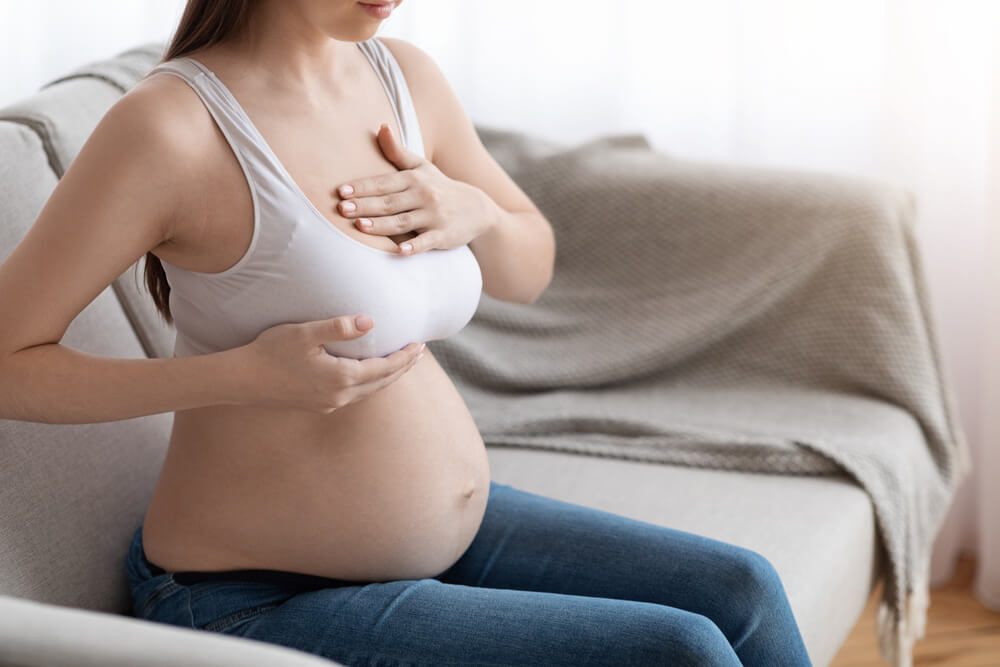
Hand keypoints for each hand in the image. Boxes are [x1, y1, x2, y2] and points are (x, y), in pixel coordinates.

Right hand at [239, 314, 424, 413]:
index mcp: (341, 378)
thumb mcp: (305, 334)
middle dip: (402, 368)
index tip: (420, 345)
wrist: (242, 380)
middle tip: (419, 354)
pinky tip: (369, 374)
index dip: (404, 357)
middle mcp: (339, 396)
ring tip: (401, 363)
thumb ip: (338, 327)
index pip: (384, 368)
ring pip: (369, 392)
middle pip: (382, 383)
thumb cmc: (271, 352)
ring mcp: (329, 404)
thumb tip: (370, 321)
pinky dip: (370, 383)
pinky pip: (355, 395)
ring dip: (388, 377)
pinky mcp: (319, 405)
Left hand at [333, 122, 495, 254]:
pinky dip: (415, 246)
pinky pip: (427, 242)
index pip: (383, 183)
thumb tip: (381, 126)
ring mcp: (434, 216)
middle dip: (365, 205)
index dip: (362, 187)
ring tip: (360, 226)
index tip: (341, 191)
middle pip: (389, 202)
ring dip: (382, 225)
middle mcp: (424, 196)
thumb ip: (397, 151)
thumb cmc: (440, 187)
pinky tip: (401, 251)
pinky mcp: (443, 235)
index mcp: (414, 179)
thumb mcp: (421, 167)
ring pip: (403, 222)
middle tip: (342, 209)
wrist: (477, 209)